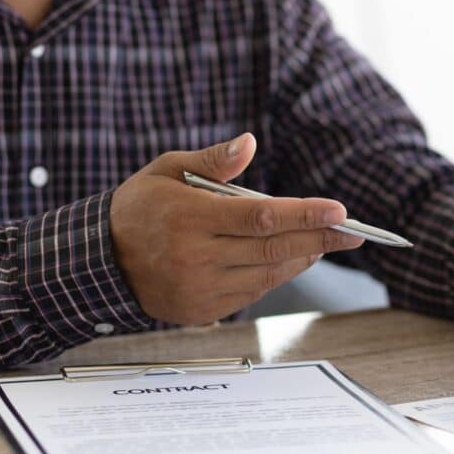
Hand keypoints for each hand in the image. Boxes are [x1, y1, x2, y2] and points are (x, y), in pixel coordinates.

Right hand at [110, 133, 363, 324]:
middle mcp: (195, 257)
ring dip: (303, 257)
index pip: (259, 217)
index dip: (304, 214)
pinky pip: (253, 293)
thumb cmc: (140, 207)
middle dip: (319, 239)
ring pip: (267, 275)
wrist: (100, 262)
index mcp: (188, 218)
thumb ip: (213, 160)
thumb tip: (251, 143)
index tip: (339, 210)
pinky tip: (295, 258)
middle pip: (272, 249)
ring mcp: (199, 288)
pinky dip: (278, 275)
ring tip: (327, 241)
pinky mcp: (203, 310)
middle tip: (353, 232)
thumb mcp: (167, 171)